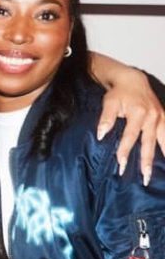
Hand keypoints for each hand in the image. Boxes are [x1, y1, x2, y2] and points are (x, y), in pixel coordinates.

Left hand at [98, 68, 164, 184]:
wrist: (133, 80)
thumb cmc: (118, 93)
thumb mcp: (108, 102)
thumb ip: (105, 118)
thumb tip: (101, 135)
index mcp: (138, 113)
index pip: (131, 136)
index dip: (125, 151)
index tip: (121, 165)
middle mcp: (153, 116)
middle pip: (150, 142)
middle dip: (147, 161)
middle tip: (145, 178)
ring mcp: (161, 117)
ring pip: (164, 140)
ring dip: (164, 156)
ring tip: (159, 172)